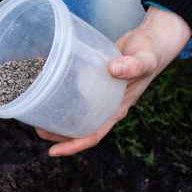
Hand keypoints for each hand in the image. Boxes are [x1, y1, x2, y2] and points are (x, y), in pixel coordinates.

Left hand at [36, 6, 191, 155]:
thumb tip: (114, 69)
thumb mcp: (144, 59)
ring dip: (59, 116)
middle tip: (37, 130)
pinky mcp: (96, 80)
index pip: (94, 133)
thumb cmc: (151, 52)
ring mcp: (102, 93)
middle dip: (59, 133)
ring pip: (78, 112)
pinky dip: (64, 95)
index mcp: (118, 107)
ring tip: (38, 116)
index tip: (53, 151)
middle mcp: (108, 104)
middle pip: (81, 127)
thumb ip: (133, 65)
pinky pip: (78, 93)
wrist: (153, 39)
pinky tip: (49, 89)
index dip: (73, 144)